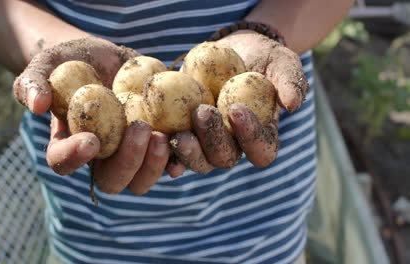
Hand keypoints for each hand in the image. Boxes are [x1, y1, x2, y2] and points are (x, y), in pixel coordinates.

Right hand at [14, 38, 170, 195]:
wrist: (102, 58)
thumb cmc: (69, 61)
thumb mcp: (46, 64)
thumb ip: (33, 82)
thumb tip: (38, 105)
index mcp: (69, 143)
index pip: (63, 162)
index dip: (75, 157)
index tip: (91, 140)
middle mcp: (100, 157)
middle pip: (111, 181)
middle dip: (127, 162)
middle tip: (141, 130)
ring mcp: (128, 153)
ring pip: (141, 179)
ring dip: (154, 164)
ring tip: (164, 135)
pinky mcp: (153, 143)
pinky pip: (168, 161)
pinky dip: (178, 157)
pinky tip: (186, 140)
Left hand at [170, 32, 308, 174]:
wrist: (232, 51)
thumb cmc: (263, 58)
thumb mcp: (282, 62)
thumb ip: (290, 81)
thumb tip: (292, 104)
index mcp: (261, 134)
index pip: (261, 149)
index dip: (251, 136)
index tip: (237, 109)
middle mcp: (234, 144)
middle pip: (225, 159)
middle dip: (213, 141)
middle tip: (203, 112)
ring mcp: (207, 141)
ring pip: (199, 160)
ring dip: (188, 151)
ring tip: (180, 133)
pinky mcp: (185, 131)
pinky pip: (174, 149)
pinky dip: (166, 150)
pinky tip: (158, 140)